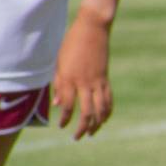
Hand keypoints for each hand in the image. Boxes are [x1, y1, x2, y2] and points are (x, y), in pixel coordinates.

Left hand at [50, 17, 113, 138]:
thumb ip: (58, 82)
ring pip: (100, 109)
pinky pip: (108, 100)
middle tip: (77, 136)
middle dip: (82, 127)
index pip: (67, 104)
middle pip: (86, 111)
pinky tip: (104, 119)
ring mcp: (97, 81)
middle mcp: (84, 82)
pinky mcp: (105, 78)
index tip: (62, 126)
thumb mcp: (59, 61)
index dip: (64, 117)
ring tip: (93, 133)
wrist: (93, 28)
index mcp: (69, 77)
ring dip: (97, 123)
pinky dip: (107, 111)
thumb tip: (56, 103)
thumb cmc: (71, 42)